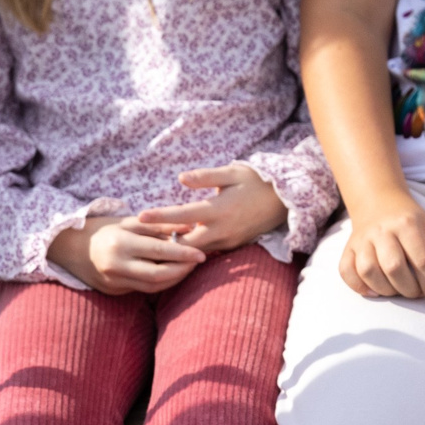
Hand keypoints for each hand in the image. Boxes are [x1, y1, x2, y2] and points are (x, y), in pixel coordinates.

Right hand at [49, 212, 204, 294]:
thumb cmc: (104, 229)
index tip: (202, 253)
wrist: (70, 248)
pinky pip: (143, 289)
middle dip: (182, 270)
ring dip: (174, 278)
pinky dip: (161, 283)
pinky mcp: (113, 291)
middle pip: (158, 275)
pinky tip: (172, 273)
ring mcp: (114, 282)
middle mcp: (116, 266)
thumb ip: (160, 226)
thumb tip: (190, 227)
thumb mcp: (130, 221)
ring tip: (189, 266)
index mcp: (121, 245)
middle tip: (199, 260)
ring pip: (152, 287)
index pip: (159, 252)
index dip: (183, 254)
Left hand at [134, 164, 287, 255]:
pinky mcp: (234, 246)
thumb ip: (205, 177)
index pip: (182, 215)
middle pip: (184, 243)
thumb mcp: (232, 173)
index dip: (160, 217)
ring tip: (156, 242)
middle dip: (164, 241)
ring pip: (195, 250)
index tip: (139, 217)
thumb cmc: (256, 181)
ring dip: (178, 246)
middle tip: (143, 237)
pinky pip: (208, 251)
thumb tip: (181, 178)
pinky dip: (194, 248)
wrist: (285, 200)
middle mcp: (222, 229)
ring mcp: (229, 240)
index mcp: (219, 209)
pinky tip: (182, 243)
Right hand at [340, 194, 424, 310]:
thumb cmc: (411, 223)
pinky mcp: (348, 249)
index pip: (422, 260)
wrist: (380, 202)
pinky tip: (375, 291)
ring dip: (385, 290)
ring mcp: (362, 240)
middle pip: (393, 267)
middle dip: (409, 289)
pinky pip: (346, 272)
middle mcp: (382, 231)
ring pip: (368, 271)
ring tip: (398, 290)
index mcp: (408, 224)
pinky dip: (359, 287)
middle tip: (417, 292)